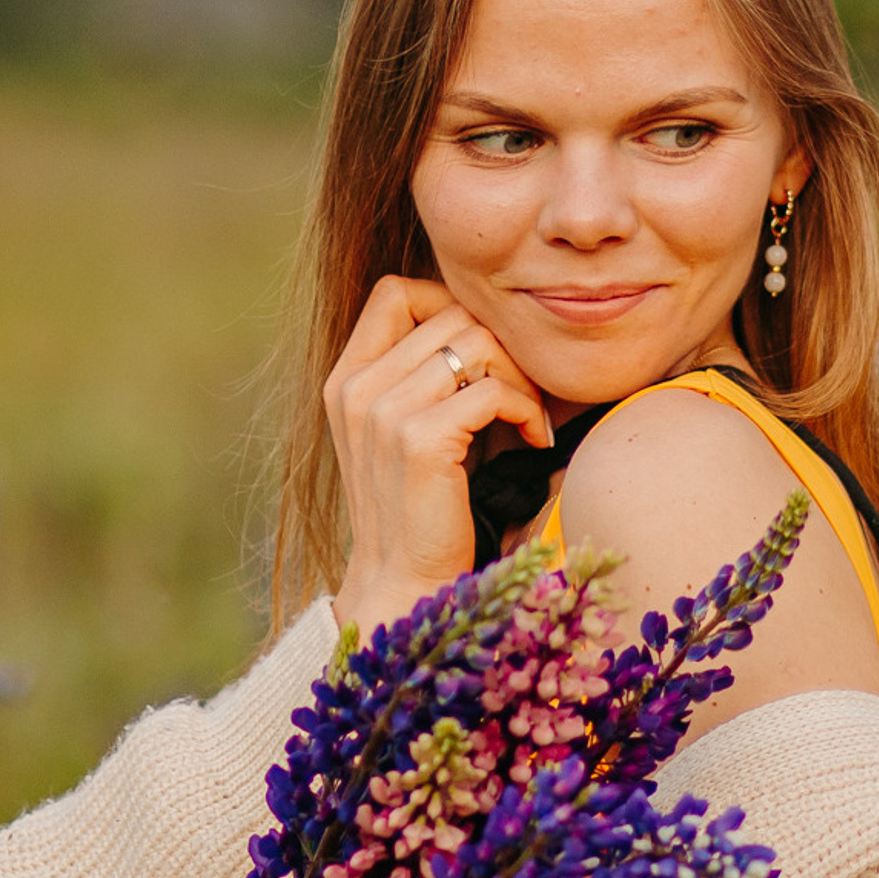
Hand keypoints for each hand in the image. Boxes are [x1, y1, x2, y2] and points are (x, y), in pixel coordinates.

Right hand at [326, 277, 551, 637]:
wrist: (404, 584)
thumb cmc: (422, 510)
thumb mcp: (405, 432)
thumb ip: (423, 377)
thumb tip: (487, 323)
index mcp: (346, 380)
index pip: (395, 292)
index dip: (449, 303)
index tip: (483, 353)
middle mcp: (356, 388)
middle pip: (450, 311)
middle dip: (502, 345)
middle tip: (523, 392)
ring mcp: (382, 412)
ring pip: (477, 343)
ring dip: (520, 377)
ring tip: (528, 418)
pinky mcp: (418, 440)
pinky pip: (492, 389)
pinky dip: (525, 409)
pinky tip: (532, 440)